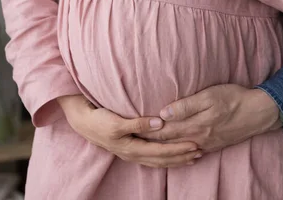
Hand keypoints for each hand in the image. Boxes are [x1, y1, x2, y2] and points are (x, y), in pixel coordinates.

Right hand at [58, 95, 202, 167]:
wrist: (82, 121)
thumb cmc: (99, 120)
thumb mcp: (117, 122)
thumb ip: (139, 123)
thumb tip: (160, 123)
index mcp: (132, 148)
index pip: (161, 152)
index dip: (179, 150)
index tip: (195, 145)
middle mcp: (133, 153)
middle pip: (163, 159)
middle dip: (182, 156)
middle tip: (200, 152)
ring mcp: (131, 152)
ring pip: (158, 160)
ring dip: (176, 159)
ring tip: (193, 157)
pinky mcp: (130, 148)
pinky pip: (152, 157)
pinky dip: (165, 158)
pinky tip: (172, 156)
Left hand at [139, 85, 282, 152]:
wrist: (259, 113)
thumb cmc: (234, 98)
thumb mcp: (209, 96)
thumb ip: (186, 105)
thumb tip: (164, 112)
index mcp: (194, 124)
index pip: (164, 130)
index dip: (147, 130)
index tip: (132, 129)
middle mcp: (198, 138)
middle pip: (169, 141)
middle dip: (151, 141)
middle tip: (133, 140)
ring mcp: (206, 143)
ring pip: (179, 149)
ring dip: (163, 149)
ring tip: (148, 148)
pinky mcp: (214, 145)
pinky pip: (192, 151)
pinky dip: (179, 153)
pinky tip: (174, 153)